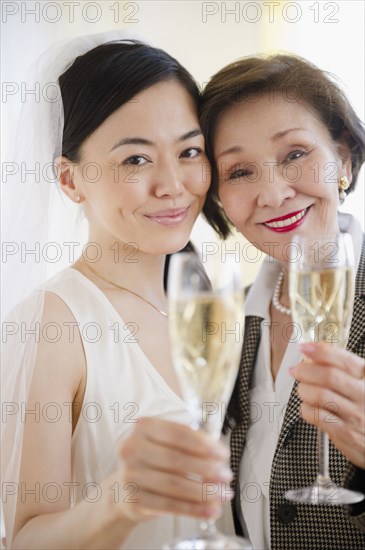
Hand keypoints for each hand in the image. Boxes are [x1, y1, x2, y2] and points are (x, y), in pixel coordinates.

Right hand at [117, 417, 232, 522]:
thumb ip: (190, 444)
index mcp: (143, 427)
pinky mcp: (134, 499)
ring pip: (174, 484)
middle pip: (176, 459)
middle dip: (207, 469)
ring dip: (204, 491)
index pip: (178, 433)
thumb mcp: (166, 444)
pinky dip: (194, 509)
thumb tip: (219, 457)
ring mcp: (131, 474)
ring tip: (223, 494)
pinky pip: (170, 505)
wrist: (125, 488)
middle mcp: (132, 448)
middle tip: (227, 476)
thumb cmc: (154, 460)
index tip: (223, 454)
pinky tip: (211, 510)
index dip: (203, 444)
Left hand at [290, 342, 364, 468]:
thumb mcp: (359, 383)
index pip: (345, 360)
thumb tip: (312, 354)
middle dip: (306, 370)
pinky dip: (306, 408)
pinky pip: (317, 416)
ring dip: (304, 389)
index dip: (322, 351)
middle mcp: (364, 395)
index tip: (305, 347)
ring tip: (302, 389)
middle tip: (296, 370)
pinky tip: (308, 406)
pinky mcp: (345, 433)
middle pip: (330, 376)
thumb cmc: (362, 406)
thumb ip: (341, 369)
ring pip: (321, 395)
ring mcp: (355, 415)